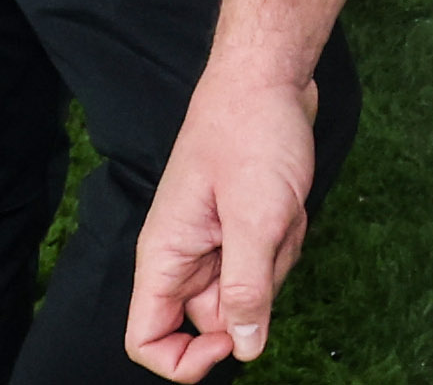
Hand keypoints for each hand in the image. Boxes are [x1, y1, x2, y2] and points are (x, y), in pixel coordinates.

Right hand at [127, 70, 322, 377]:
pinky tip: (286, 200)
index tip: (232, 339)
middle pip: (214, 318)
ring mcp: (212, 241)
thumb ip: (246, 289)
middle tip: (270, 234)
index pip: (146, 339)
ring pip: (249, 290)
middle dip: (256, 289)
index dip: (185, 359)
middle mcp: (182, 254)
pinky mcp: (240, 227)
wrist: (268, 76)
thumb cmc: (251, 133)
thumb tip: (245, 348)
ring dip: (277, 256)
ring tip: (278, 206)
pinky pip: (267, 261)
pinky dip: (285, 237)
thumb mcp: (256, 218)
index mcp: (165, 255)